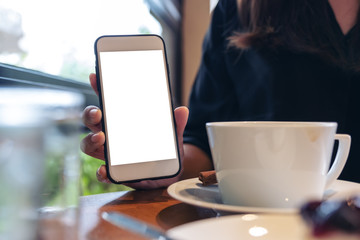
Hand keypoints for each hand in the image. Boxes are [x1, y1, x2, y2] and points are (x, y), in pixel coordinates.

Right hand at [81, 73, 188, 188]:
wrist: (168, 172)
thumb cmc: (164, 149)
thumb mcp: (172, 135)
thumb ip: (175, 124)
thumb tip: (182, 110)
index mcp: (122, 123)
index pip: (108, 103)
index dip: (100, 89)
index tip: (96, 77)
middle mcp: (112, 136)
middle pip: (92, 122)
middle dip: (90, 115)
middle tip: (98, 114)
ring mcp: (111, 154)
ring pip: (89, 145)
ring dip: (91, 140)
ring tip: (101, 138)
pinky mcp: (115, 172)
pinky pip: (102, 173)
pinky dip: (101, 172)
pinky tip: (105, 170)